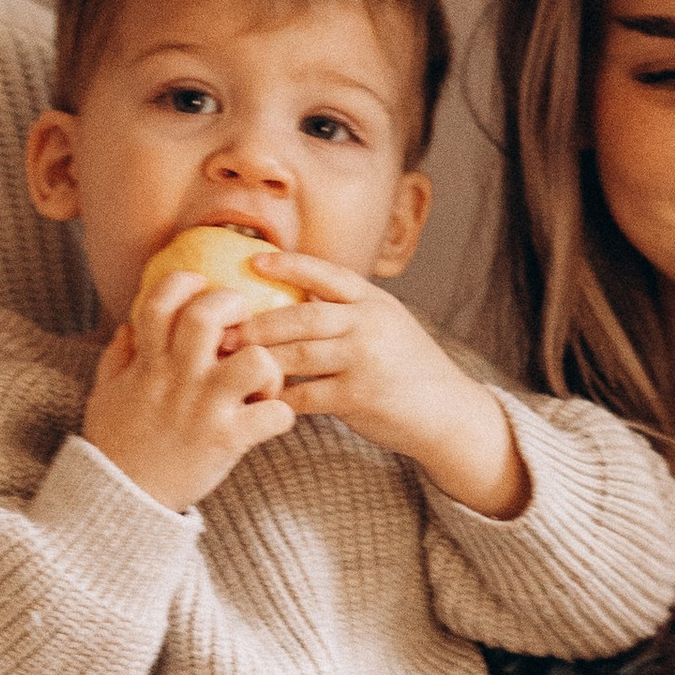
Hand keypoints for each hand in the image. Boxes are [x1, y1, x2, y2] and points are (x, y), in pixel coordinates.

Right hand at [81, 276, 297, 511]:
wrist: (122, 499)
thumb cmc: (115, 444)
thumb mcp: (105, 392)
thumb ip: (119, 356)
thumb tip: (129, 326)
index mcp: (148, 363)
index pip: (161, 300)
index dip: (183, 283)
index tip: (198, 285)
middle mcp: (179, 378)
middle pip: (210, 314)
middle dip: (234, 306)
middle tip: (243, 324)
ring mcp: (205, 408)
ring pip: (256, 359)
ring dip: (269, 364)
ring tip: (262, 380)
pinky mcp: (228, 440)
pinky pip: (276, 413)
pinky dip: (281, 413)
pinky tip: (268, 419)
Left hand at [250, 265, 524, 518]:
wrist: (448, 412)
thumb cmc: (408, 368)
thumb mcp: (387, 324)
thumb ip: (348, 310)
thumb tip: (296, 295)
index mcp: (374, 302)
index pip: (325, 273)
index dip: (288, 264)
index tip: (252, 261)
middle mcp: (370, 324)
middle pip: (301, 316)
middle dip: (258, 323)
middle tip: (225, 329)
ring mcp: (365, 360)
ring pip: (298, 354)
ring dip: (261, 359)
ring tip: (232, 362)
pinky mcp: (358, 397)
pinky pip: (306, 395)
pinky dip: (280, 396)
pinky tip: (261, 397)